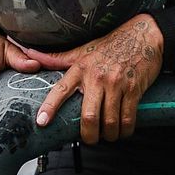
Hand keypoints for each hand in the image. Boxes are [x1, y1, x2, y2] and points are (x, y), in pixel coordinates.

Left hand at [23, 14, 163, 143]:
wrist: (143, 35)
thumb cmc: (111, 44)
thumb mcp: (82, 50)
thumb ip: (57, 58)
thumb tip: (30, 54)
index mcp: (81, 68)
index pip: (61, 89)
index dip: (50, 107)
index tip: (42, 121)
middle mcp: (97, 77)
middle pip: (89, 116)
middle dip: (89, 135)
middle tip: (89, 139)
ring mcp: (117, 84)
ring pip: (110, 122)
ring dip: (109, 135)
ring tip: (107, 135)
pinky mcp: (134, 89)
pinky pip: (128, 118)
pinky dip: (125, 131)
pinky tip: (122, 131)